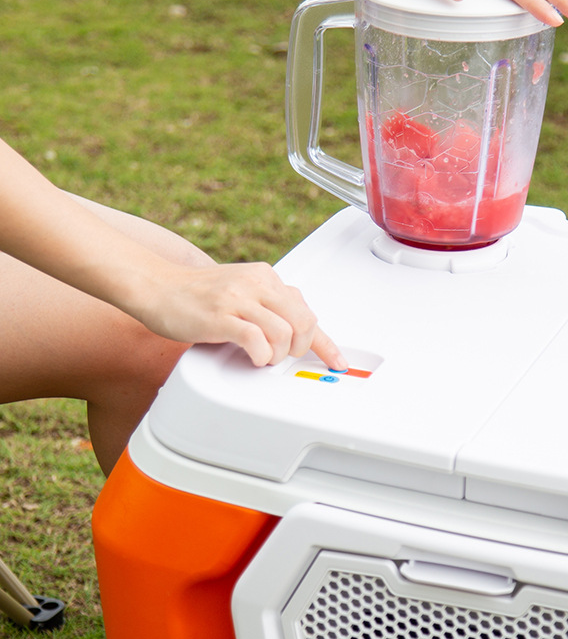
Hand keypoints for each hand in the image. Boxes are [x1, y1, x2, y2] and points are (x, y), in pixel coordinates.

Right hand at [130, 260, 346, 369]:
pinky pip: (257, 340)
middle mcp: (256, 284)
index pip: (306, 309)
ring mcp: (238, 299)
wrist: (157, 287)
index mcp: (265, 277)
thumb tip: (295, 328)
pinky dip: (261, 355)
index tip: (338, 361)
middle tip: (283, 356)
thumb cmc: (196, 294)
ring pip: (285, 332)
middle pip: (304, 321)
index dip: (325, 342)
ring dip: (278, 355)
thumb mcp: (241, 290)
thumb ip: (267, 304)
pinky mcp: (221, 316)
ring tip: (263, 357)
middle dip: (300, 348)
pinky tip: (251, 356)